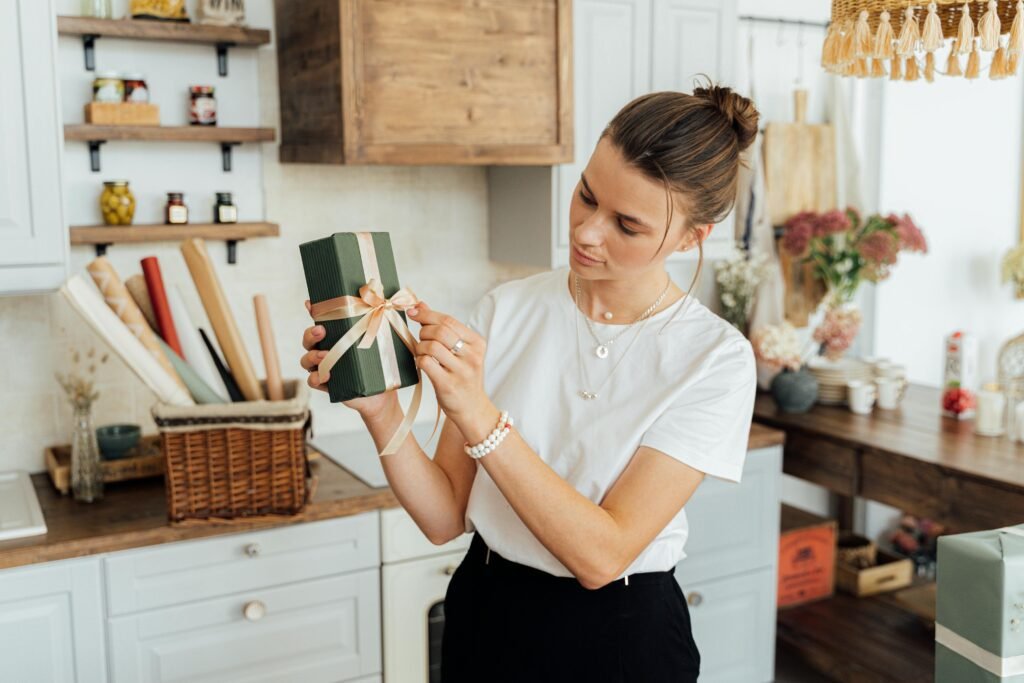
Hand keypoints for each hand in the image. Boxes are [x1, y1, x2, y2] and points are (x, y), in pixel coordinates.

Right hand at [301, 300, 396, 419]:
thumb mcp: (381, 342)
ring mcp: (324, 367)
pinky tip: (324, 376)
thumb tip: (384, 298)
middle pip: (308, 339)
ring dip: (312, 356)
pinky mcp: (326, 385)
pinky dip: (315, 378)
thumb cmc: (380, 364)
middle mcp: (326, 350)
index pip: (321, 321)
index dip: (313, 311)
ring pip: (306, 359)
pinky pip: (312, 380)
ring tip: (325, 355)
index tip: (310, 303)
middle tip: (321, 330)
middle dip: (311, 333)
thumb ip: (378, 322)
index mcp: (337, 337)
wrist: (383, 393)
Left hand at [406, 301, 486, 418]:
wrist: (472, 409)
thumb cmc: (462, 377)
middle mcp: (472, 356)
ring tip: (422, 353)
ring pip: (431, 346)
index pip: (449, 320)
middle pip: (440, 331)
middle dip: (423, 332)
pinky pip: (426, 363)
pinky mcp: (448, 385)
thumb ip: (441, 327)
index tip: (412, 312)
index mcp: (477, 343)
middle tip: (421, 339)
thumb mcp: (459, 351)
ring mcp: (461, 371)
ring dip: (420, 347)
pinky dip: (419, 360)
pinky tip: (422, 363)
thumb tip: (420, 305)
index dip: (427, 314)